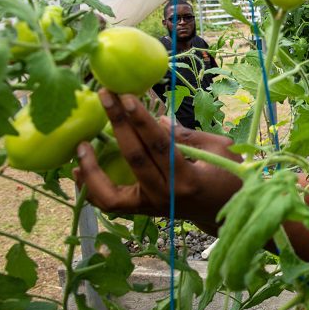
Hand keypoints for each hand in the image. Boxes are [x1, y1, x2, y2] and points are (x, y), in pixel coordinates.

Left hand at [75, 90, 242, 226]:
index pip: (160, 145)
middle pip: (134, 159)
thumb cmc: (229, 177)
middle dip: (118, 124)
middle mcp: (166, 196)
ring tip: (80, 144)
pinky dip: (91, 188)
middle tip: (105, 96)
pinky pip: (110, 204)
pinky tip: (79, 169)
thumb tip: (155, 119)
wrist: (226, 213)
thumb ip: (186, 135)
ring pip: (110, 194)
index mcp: (188, 180)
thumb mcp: (219, 149)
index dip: (142, 120)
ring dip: (91, 168)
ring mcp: (151, 207)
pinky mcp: (143, 211)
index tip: (127, 96)